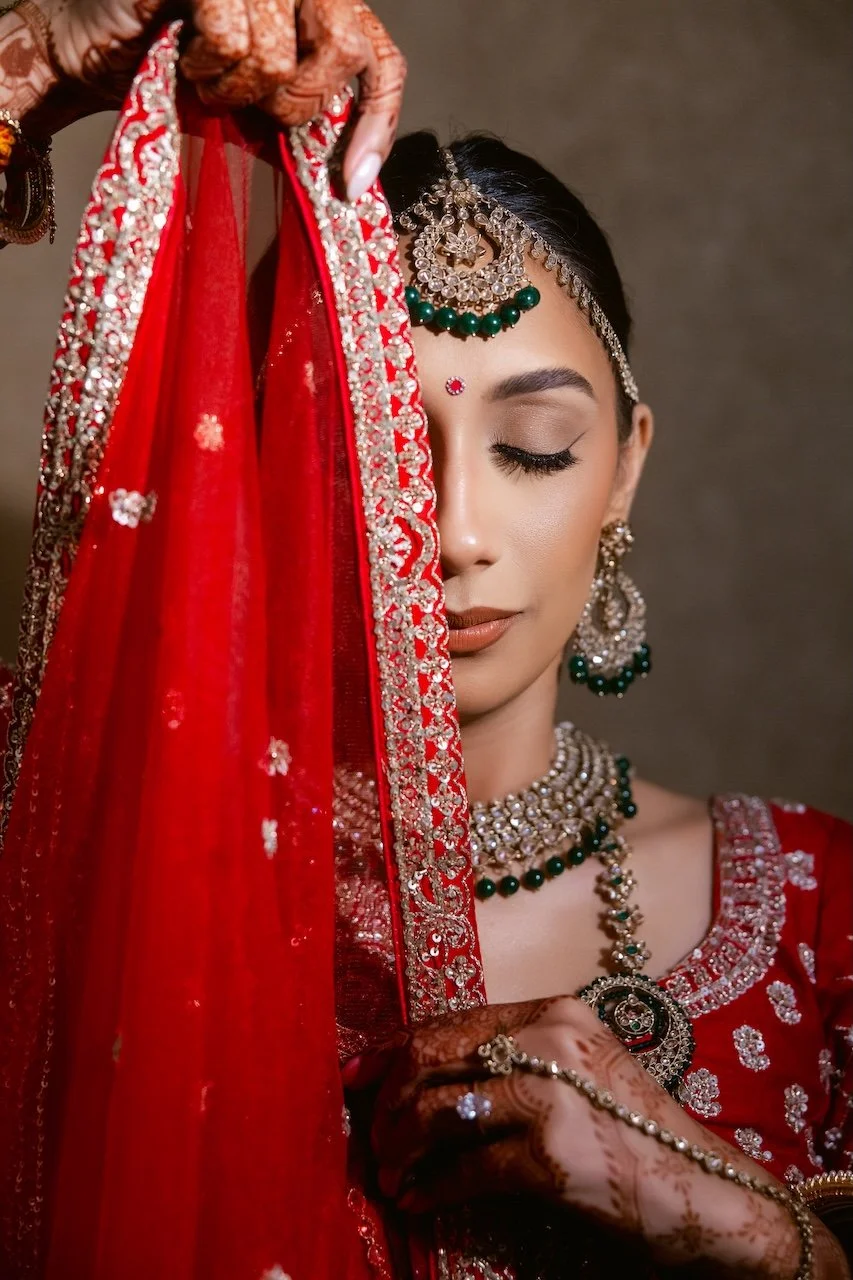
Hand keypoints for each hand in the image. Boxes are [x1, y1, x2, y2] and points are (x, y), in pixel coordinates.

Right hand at [2, 0, 403, 196]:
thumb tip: (352, 179)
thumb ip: (310, 119)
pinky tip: (186, 58)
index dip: (377, 122)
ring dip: (236, 89)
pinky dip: (207, 65)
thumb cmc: (177, 75)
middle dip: (297, 103)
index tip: (351, 184)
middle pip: (345, 47)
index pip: (382, 58)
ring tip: (207, 80)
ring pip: (280, 55)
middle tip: (254, 113)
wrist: (97, 49)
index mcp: (321, 8)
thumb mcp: (260, 107)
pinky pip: (233, 36)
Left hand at [344, 996, 809, 1277]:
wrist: (705, 1190)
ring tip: (390, 1174)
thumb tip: (427, 1078)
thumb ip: (515, 1059)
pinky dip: (430, 1189)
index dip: (393, 1050)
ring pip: (439, 1111)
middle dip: (388, 1101)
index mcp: (554, 1011)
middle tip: (371, 1138)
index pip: (451, 1021)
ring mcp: (552, 1094)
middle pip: (434, 1058)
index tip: (355, 1075)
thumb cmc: (638, 1133)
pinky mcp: (552, 1154)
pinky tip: (416, 1203)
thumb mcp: (581, 1070)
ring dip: (400, 1148)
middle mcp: (550, 1039)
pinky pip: (465, 1170)